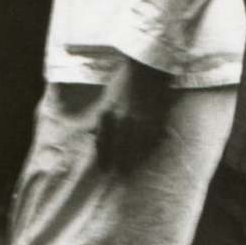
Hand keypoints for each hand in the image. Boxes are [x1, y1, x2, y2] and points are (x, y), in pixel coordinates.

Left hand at [93, 57, 172, 175]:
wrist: (145, 69)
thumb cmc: (124, 80)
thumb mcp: (106, 98)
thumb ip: (101, 117)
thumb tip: (91, 133)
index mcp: (106, 115)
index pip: (102, 145)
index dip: (104, 159)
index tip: (104, 169)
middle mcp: (120, 123)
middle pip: (118, 152)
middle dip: (119, 165)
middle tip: (120, 175)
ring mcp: (138, 125)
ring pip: (135, 152)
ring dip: (134, 163)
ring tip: (132, 172)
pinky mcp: (154, 124)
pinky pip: (150, 144)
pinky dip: (148, 151)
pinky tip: (147, 157)